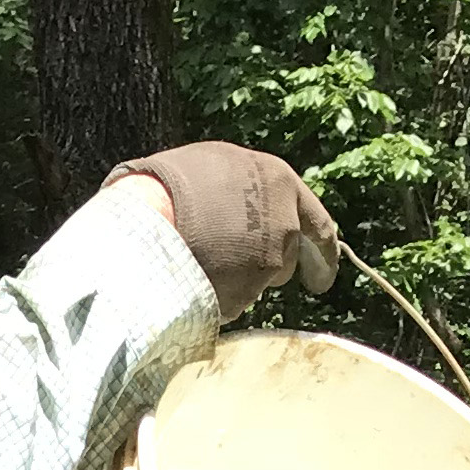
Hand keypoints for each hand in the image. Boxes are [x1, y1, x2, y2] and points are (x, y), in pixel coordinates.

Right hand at [107, 144, 340, 321]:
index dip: (323, 253)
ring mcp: (268, 261)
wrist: (146, 216)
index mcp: (281, 183)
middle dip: (268, 268)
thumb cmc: (171, 184)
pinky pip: (233, 301)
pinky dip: (216, 296)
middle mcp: (284, 223)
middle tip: (235, 266)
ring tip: (198, 260)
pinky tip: (190, 277)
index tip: (321, 278)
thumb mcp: (218, 167)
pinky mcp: (246, 292)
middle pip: (288, 260)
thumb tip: (245, 209)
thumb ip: (246, 191)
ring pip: (260, 284)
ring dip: (239, 279)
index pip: (319, 225)